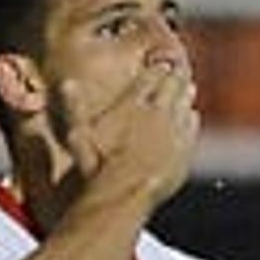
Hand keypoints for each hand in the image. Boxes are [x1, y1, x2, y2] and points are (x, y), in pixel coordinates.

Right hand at [44, 52, 198, 219]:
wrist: (122, 196)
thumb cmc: (96, 166)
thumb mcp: (78, 135)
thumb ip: (75, 108)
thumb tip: (67, 83)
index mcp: (132, 105)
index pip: (148, 79)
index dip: (155, 69)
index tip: (160, 63)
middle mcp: (156, 115)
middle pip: (172, 88)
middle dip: (175, 77)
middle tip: (178, 68)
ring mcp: (173, 134)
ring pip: (185, 106)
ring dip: (186, 95)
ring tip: (189, 87)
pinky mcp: (182, 153)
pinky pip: (191, 130)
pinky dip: (192, 120)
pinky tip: (192, 117)